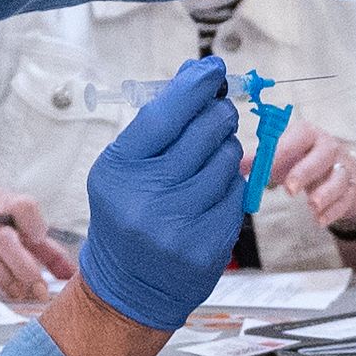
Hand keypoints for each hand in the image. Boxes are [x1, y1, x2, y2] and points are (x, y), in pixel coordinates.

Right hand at [0, 160, 63, 300]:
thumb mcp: (13, 218)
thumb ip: (42, 246)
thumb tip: (71, 273)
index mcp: (7, 206)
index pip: (24, 206)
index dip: (33, 223)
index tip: (39, 238)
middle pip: (6, 238)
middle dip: (23, 266)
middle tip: (36, 289)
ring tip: (10, 290)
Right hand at [74, 59, 247, 330]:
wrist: (128, 286)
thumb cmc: (127, 215)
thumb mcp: (125, 167)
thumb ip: (159, 121)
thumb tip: (198, 72)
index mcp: (119, 171)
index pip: (166, 114)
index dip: (195, 86)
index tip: (213, 70)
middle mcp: (146, 197)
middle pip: (206, 130)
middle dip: (217, 115)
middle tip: (216, 116)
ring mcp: (179, 225)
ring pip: (229, 159)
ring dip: (225, 152)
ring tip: (204, 166)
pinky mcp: (208, 245)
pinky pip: (237, 192)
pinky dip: (228, 186)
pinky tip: (208, 196)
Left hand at [262, 116, 355, 231]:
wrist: (339, 169)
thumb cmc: (304, 159)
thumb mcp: (282, 156)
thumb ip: (260, 161)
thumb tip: (236, 167)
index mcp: (309, 135)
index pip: (299, 135)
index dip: (282, 149)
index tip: (264, 166)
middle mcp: (328, 148)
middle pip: (323, 154)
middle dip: (306, 171)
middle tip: (289, 189)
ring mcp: (342, 168)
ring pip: (339, 178)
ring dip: (326, 193)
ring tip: (312, 206)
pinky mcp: (350, 189)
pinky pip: (345, 200)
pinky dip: (333, 211)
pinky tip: (320, 220)